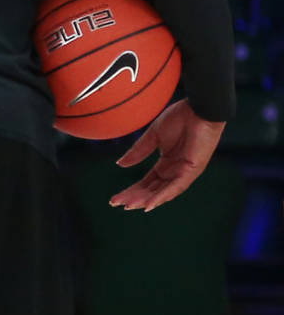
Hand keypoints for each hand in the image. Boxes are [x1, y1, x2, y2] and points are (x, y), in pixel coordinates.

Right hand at [110, 100, 224, 209]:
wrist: (199, 108)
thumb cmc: (181, 118)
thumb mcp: (153, 136)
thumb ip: (138, 151)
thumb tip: (120, 164)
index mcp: (167, 163)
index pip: (147, 182)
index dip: (131, 190)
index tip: (115, 198)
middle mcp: (176, 171)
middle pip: (152, 190)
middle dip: (135, 197)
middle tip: (116, 204)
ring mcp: (185, 172)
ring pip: (163, 192)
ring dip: (146, 200)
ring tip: (128, 206)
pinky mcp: (193, 170)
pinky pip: (176, 187)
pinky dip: (162, 196)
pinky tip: (149, 205)